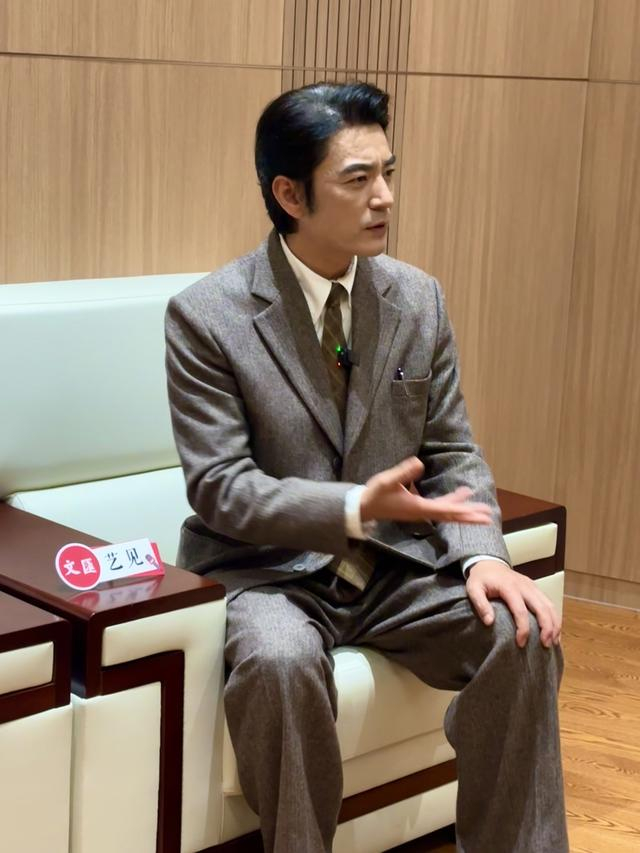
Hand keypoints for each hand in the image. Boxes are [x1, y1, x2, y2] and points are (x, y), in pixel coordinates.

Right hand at [360, 456, 492, 525]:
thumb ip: (403, 472)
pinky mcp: (418, 508)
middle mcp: (423, 512)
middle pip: (451, 516)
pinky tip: (459, 495)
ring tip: (480, 507)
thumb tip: (419, 463)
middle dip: (469, 516)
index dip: (462, 510)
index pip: (445, 510)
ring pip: (447, 513)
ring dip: (463, 510)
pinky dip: (451, 502)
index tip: (478, 513)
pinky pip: (440, 508)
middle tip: (488, 516)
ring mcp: (421, 511)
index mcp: (418, 507)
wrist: (364, 507)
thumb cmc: (375, 494)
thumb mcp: (387, 481)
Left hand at [465, 559, 561, 647]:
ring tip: (553, 642)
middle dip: (546, 628)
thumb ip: (480, 604)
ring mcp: (532, 586)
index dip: (523, 629)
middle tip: (545, 645)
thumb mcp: (473, 589)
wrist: (489, 563)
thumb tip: (490, 622)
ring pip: (549, 605)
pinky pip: (549, 603)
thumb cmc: (481, 579)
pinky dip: (554, 618)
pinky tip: (555, 632)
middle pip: (541, 608)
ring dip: (554, 624)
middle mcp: (524, 586)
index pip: (520, 610)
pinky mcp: (536, 588)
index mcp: (509, 587)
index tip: (521, 643)